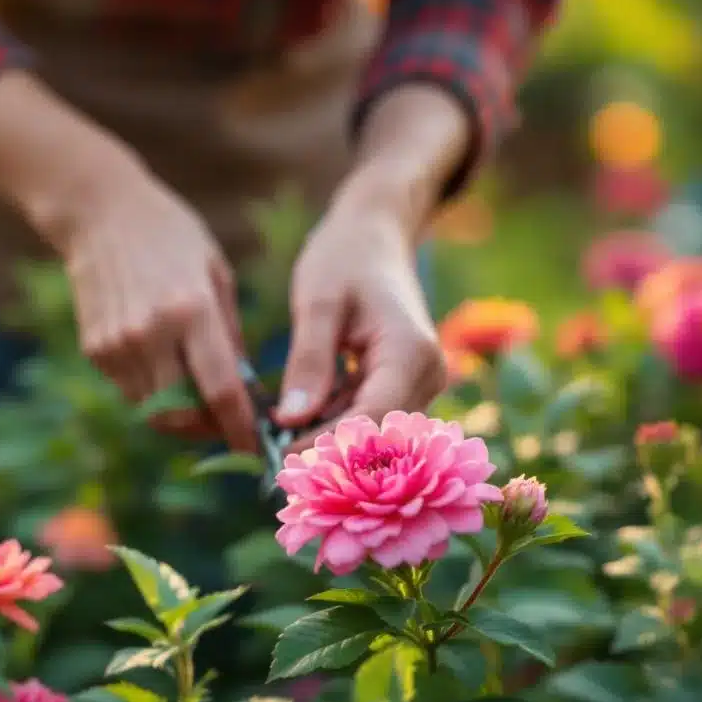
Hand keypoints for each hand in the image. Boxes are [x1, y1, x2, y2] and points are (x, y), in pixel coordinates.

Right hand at [60, 172, 257, 451]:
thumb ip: (230, 335)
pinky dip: (153, 391)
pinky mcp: (94, 349)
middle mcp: (150, 334)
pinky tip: (164, 364)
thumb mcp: (216, 274)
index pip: (220, 391)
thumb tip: (245, 389)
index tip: (254, 449)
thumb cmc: (171, 236)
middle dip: (206, 428)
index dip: (239, 428)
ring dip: (180, 413)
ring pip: (153, 410)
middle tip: (225, 421)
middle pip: (181, 414)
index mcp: (190, 311)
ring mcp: (117, 345)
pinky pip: (130, 389)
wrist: (99, 213)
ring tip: (198, 394)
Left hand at [274, 204, 445, 452]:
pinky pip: (369, 419)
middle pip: (378, 436)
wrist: (373, 236)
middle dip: (328, 454)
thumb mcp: (317, 303)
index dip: (329, 445)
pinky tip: (294, 429)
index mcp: (411, 353)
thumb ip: (308, 361)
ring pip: (373, 434)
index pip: (373, 419)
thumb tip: (291, 420)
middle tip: (274, 466)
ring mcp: (419, 384)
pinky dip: (334, 426)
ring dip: (329, 444)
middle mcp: (427, 376)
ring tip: (278, 450)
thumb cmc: (344, 258)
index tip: (281, 458)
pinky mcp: (402, 387)